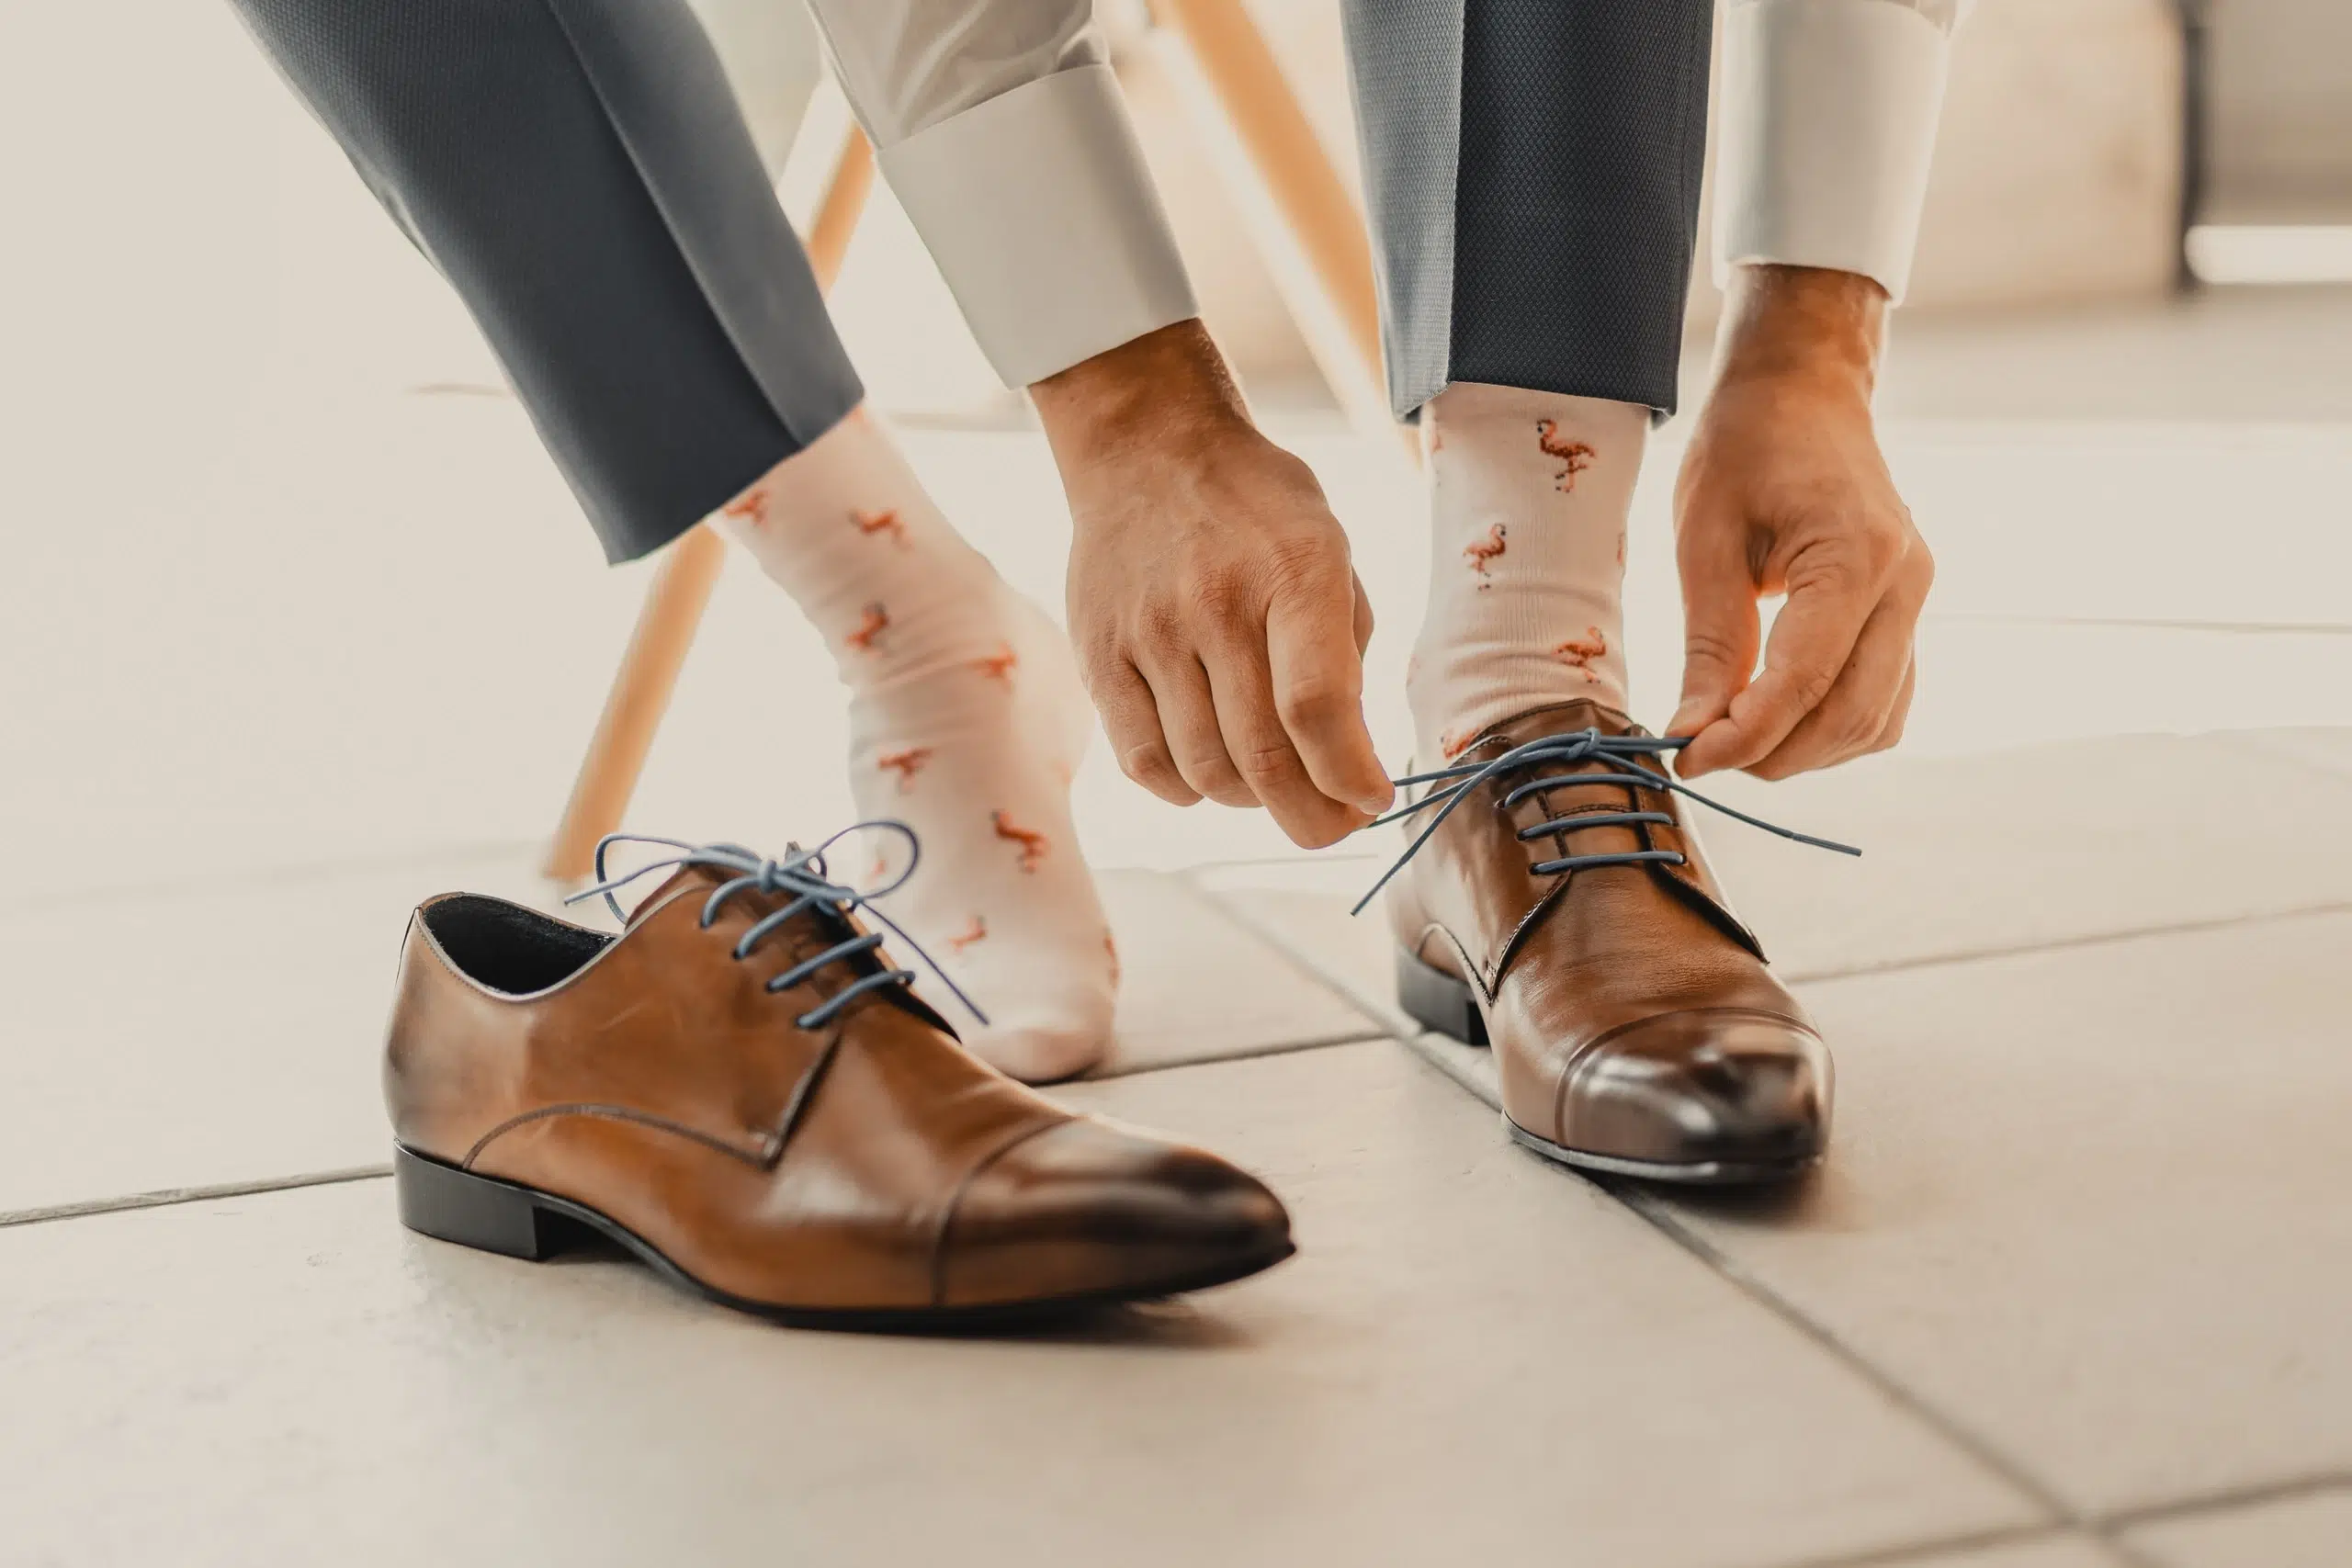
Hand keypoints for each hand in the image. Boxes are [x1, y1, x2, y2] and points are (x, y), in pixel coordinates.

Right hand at [1031, 321, 1390, 847]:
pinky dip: (1186, 788)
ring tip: (1274, 785)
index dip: (1350, 777)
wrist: (1149, 448)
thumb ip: (1345, 653)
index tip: (1370, 802)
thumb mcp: (1331, 552)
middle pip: (1262, 757)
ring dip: (1251, 801)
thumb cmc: (1259, 509)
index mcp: (1294, 572)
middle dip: (1311, 816)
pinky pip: (1143, 761)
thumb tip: (1351, 759)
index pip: (1317, 709)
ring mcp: (1149, 633)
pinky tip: (1212, 772)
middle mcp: (1215, 604)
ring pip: (1205, 771)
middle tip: (1332, 825)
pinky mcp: (1099, 654)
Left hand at [1667, 266, 1933, 780]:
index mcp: (1858, 554)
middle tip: (1701, 753)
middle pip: (1852, 713)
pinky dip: (1834, 728)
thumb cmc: (1747, 448)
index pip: (1806, 678)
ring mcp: (1917, 600)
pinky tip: (1779, 720)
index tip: (1688, 757)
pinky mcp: (1908, 612)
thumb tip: (1694, 731)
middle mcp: (1906, 584)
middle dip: (1774, 753)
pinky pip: (1886, 699)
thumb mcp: (1705, 539)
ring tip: (1734, 738)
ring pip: (1877, 720)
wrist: (1803, 392)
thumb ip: (1710, 643)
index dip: (1747, 734)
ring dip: (1806, 750)